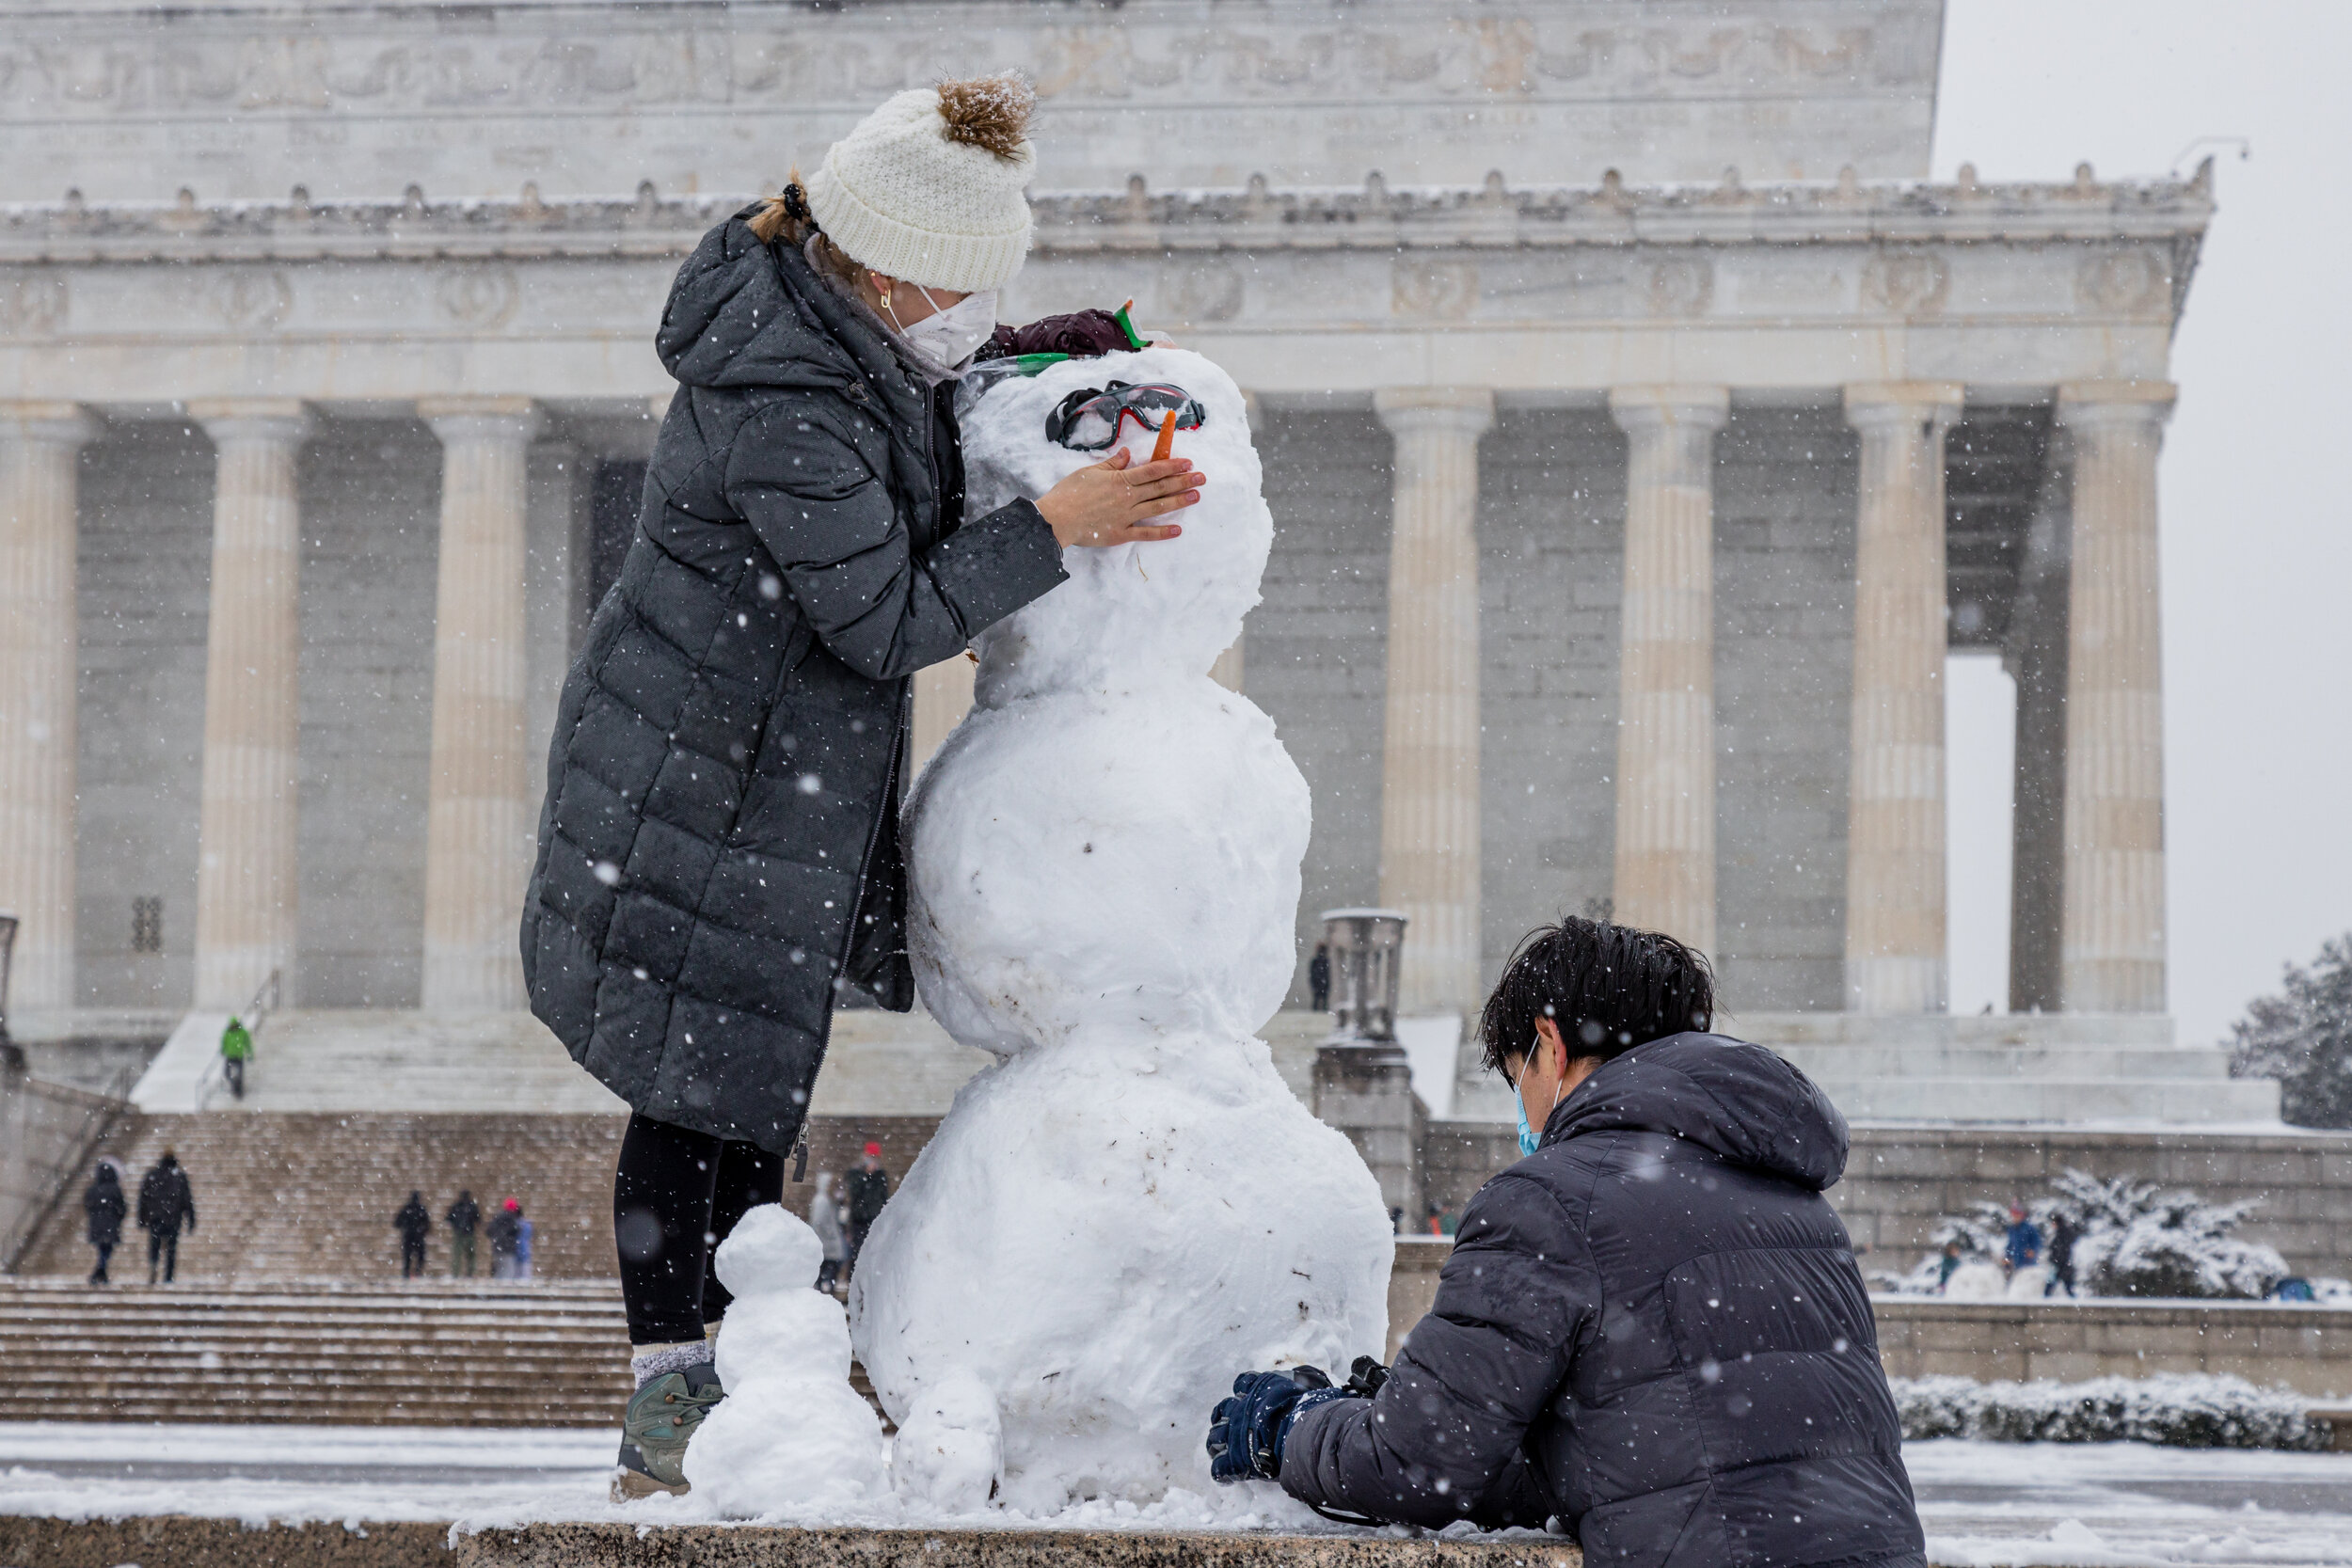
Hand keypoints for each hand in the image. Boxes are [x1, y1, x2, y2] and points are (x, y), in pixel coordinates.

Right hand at [1035, 448, 1201, 548]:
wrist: (1056, 518)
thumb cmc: (1069, 492)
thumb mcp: (1090, 471)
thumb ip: (1111, 464)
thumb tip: (1127, 453)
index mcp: (1120, 479)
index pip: (1152, 470)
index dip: (1172, 465)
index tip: (1188, 462)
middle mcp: (1127, 497)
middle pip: (1160, 487)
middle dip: (1183, 481)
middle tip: (1202, 477)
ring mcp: (1125, 516)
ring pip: (1157, 507)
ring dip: (1178, 501)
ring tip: (1196, 496)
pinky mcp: (1120, 534)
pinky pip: (1145, 533)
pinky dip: (1162, 532)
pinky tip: (1177, 530)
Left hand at [1207, 1366, 1340, 1482]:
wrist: (1309, 1433)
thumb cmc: (1314, 1409)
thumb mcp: (1312, 1384)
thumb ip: (1307, 1382)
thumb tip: (1315, 1380)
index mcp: (1260, 1388)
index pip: (1243, 1382)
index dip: (1244, 1391)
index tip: (1246, 1397)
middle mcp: (1244, 1408)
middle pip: (1223, 1410)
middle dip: (1224, 1417)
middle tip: (1229, 1425)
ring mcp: (1237, 1434)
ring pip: (1215, 1437)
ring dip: (1217, 1443)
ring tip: (1219, 1449)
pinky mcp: (1237, 1460)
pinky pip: (1220, 1469)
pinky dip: (1222, 1473)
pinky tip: (1226, 1476)